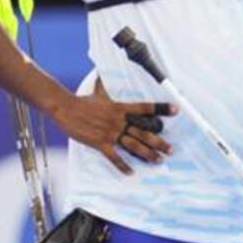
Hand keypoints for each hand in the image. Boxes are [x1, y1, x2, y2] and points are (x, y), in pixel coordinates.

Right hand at [53, 79, 176, 174]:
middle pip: (144, 131)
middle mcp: (119, 120)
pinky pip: (114, 156)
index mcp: (121, 107)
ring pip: (133, 145)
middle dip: (159, 142)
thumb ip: (105, 84)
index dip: (161, 108)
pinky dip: (123, 165)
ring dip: (147, 154)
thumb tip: (102, 70)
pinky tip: (131, 172)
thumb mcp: (99, 91)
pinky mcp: (100, 143)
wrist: (66, 108)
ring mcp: (110, 132)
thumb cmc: (83, 100)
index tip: (176, 110)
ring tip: (158, 160)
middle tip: (171, 149)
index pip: (145, 107)